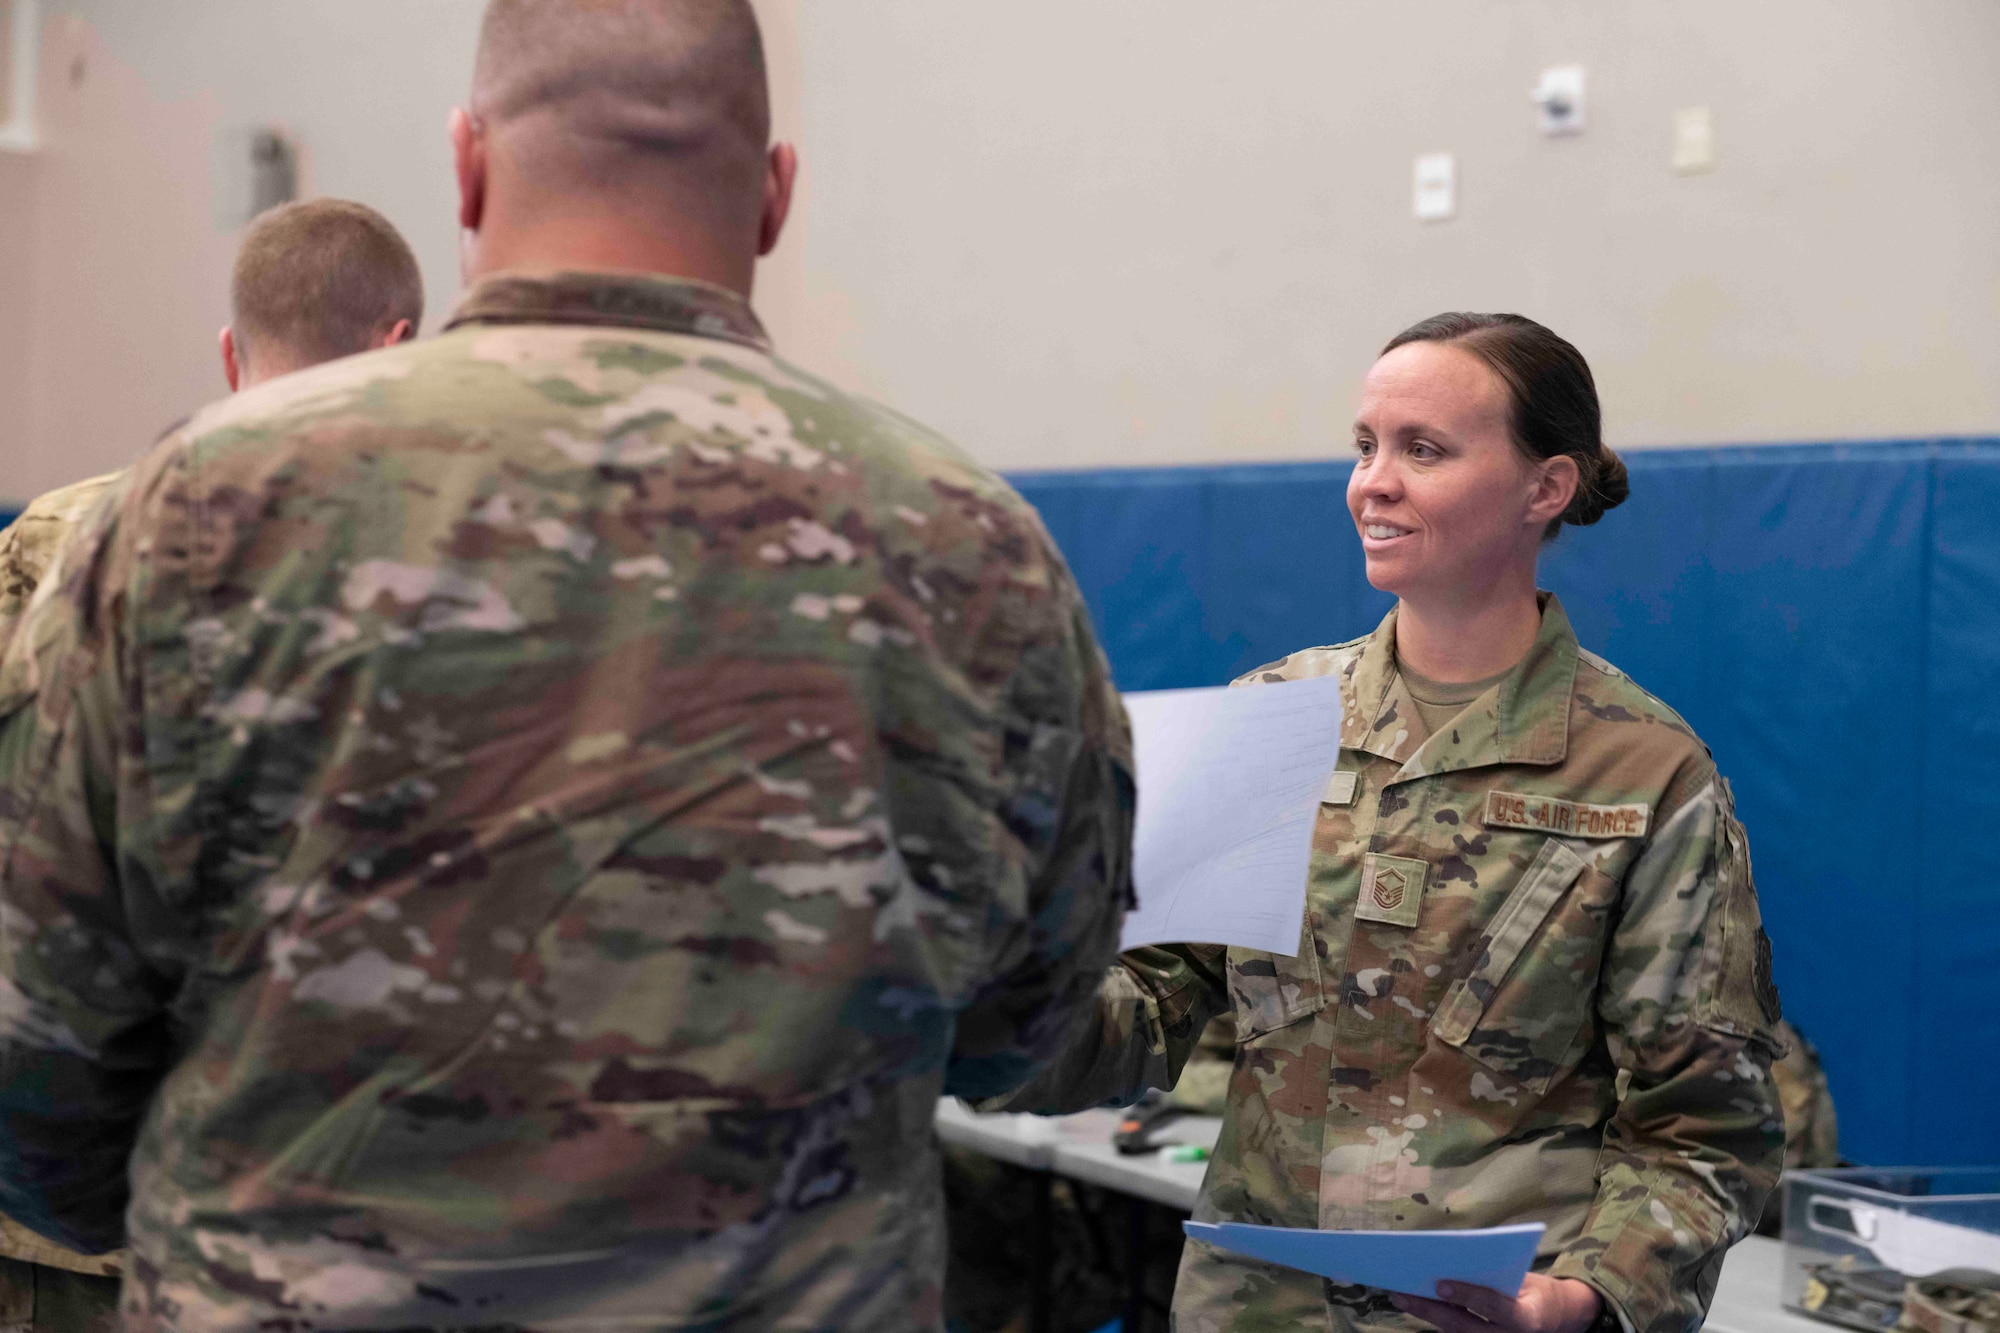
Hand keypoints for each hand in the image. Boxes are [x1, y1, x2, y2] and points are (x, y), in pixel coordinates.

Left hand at [1390, 1274, 1604, 1332]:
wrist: (1549, 1316)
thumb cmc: (1530, 1288)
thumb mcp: (1523, 1277)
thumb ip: (1494, 1271)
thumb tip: (1454, 1256)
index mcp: (1527, 1318)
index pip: (1494, 1307)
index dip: (1468, 1295)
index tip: (1441, 1283)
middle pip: (1464, 1325)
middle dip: (1431, 1309)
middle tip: (1403, 1293)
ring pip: (1454, 1331)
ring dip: (1424, 1314)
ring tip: (1399, 1296)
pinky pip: (1453, 1332)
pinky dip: (1432, 1316)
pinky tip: (1412, 1301)